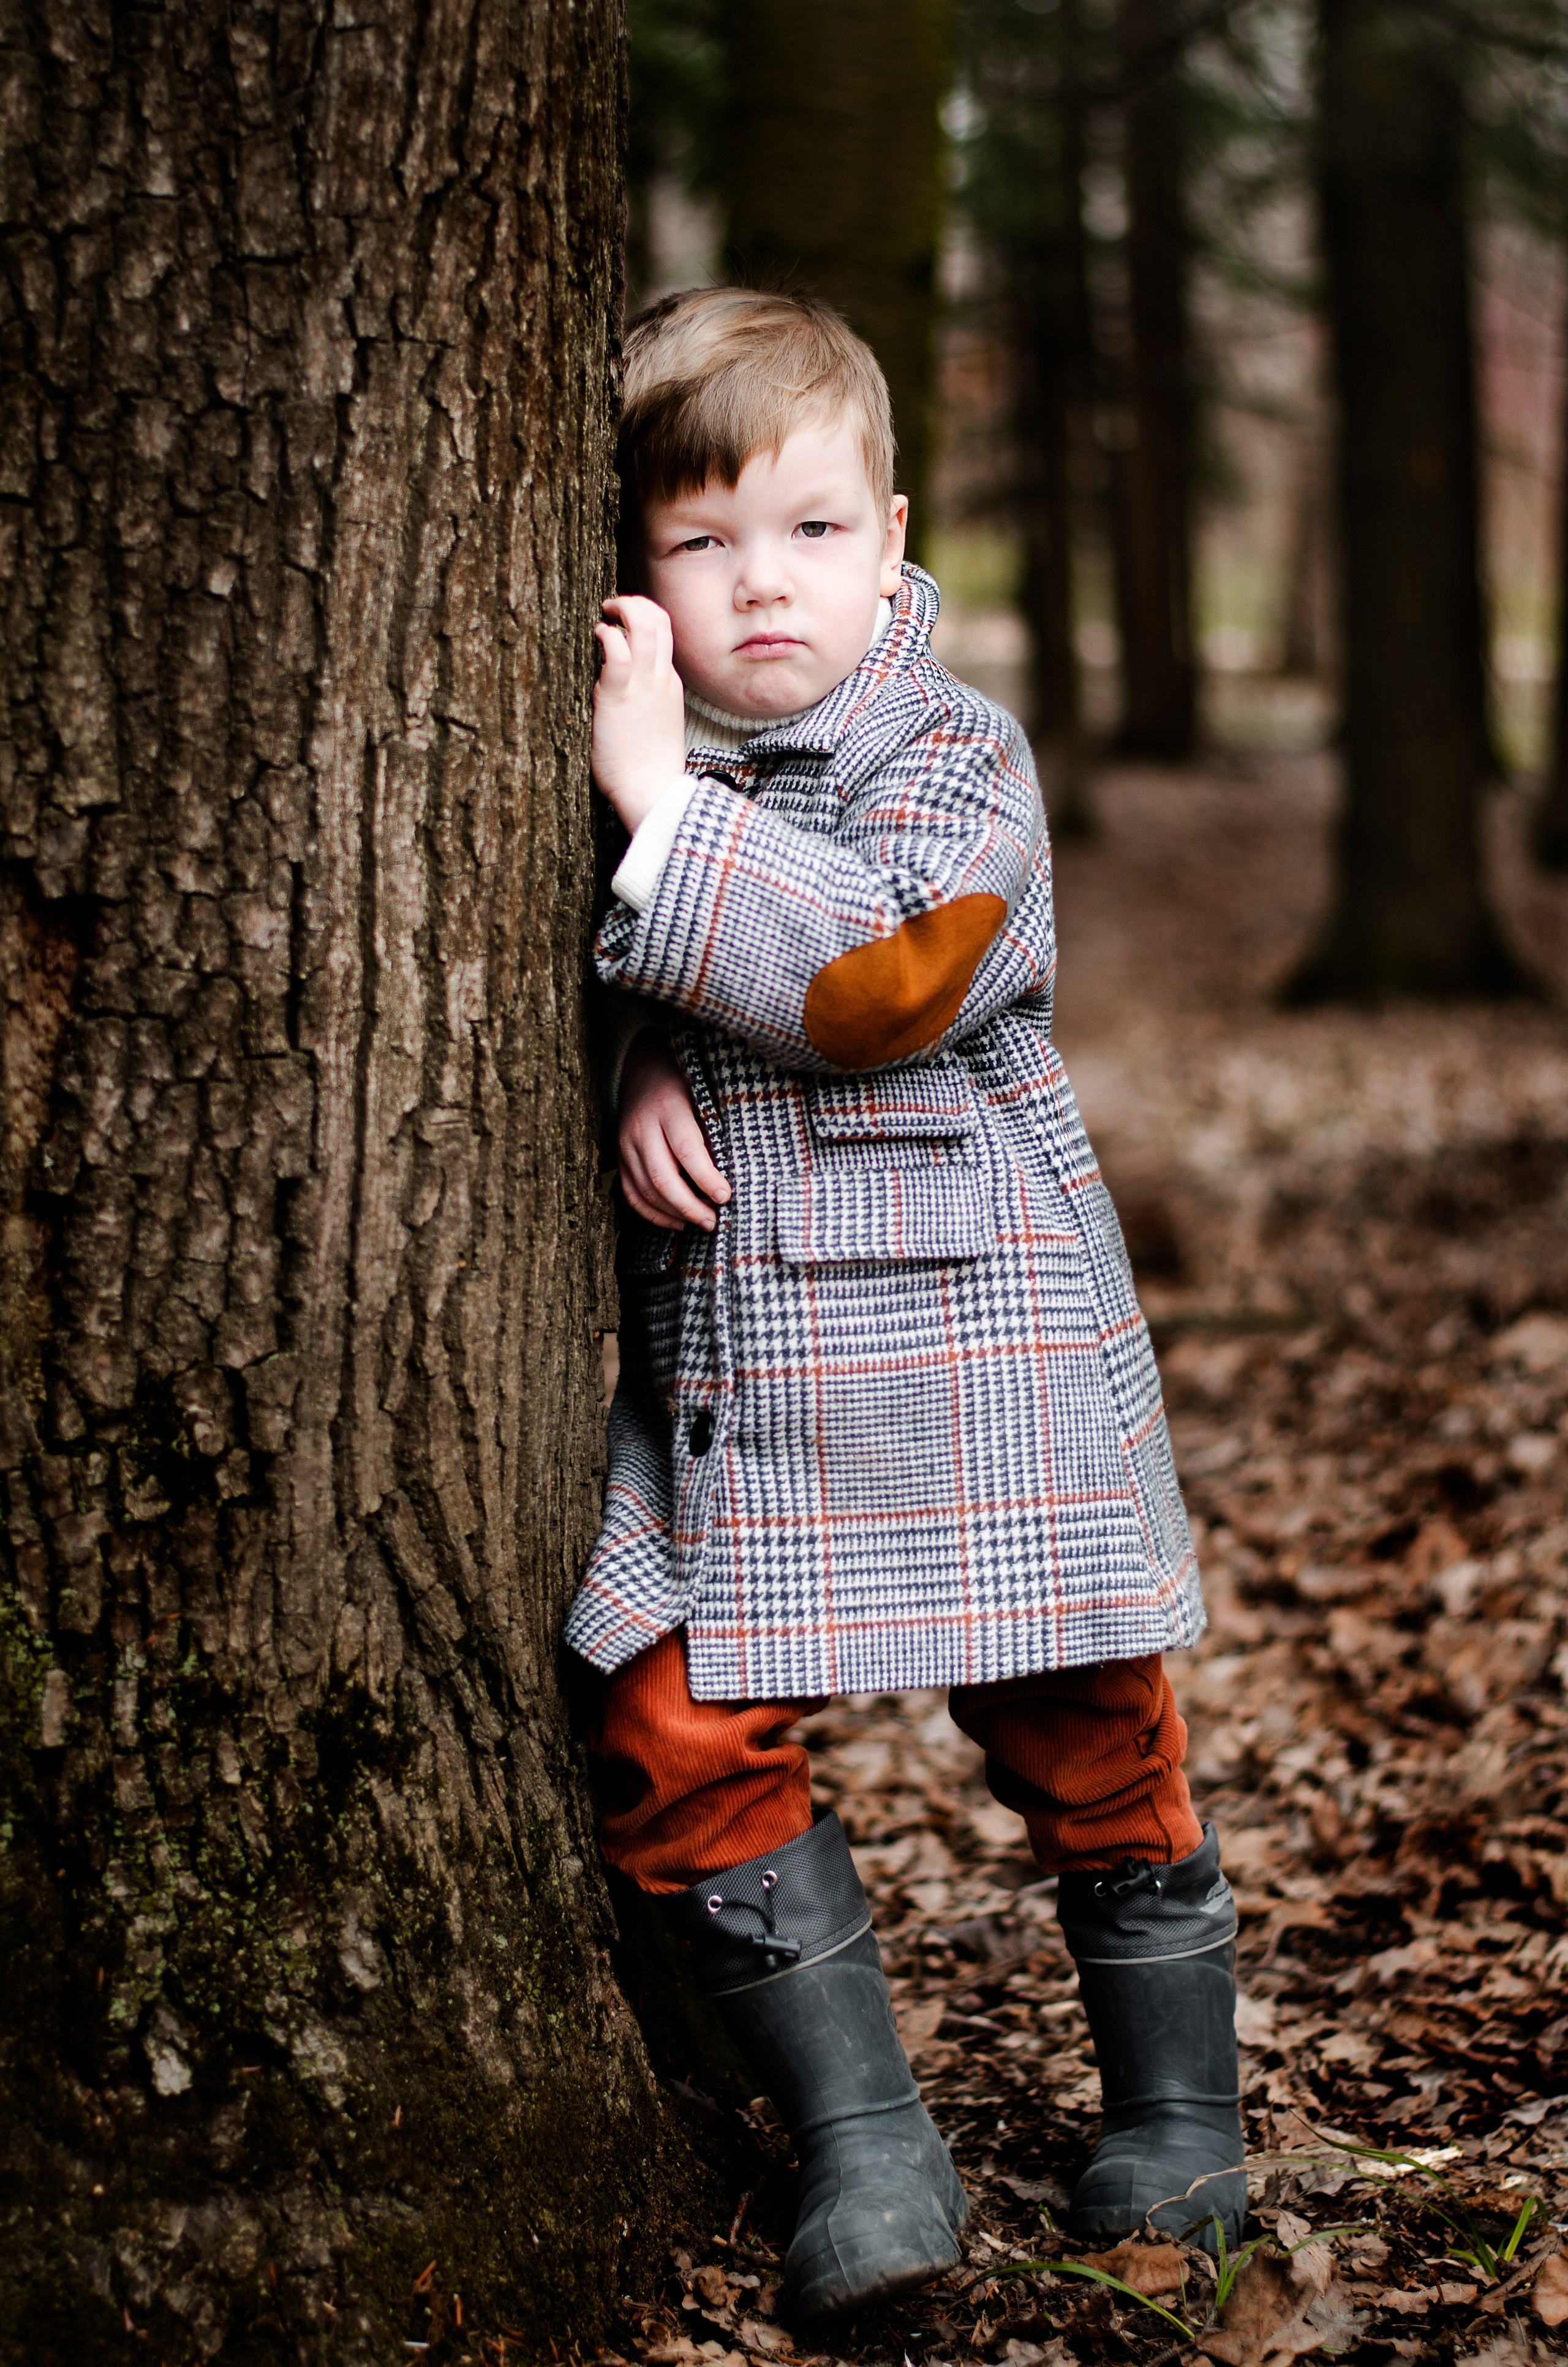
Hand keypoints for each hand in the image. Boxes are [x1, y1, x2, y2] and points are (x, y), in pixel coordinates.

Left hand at [592, 595, 687, 831]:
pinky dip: (606, 633)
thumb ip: (645, 701)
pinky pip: (617, 651)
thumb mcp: (655, 725)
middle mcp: (661, 678)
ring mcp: (644, 685)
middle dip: (633, 603)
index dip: (642, 618)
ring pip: (644, 625)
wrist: (651, 793)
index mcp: (669, 684)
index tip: (620, 621)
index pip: (663, 634)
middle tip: (610, 607)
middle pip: (658, 620)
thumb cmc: (648, 768)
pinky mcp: (620, 696)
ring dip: (621, 609)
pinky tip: (596, 635)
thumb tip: (622, 687)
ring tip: (603, 614)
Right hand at [618, 1035, 731, 1230]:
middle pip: (662, 1177)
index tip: (726, 1197)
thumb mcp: (703, 1096)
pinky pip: (631, 1194)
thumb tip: (733, 1171)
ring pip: (646, 1190)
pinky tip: (676, 1222)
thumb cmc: (685, 1087)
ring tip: (701, 1222)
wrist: (643, 1072)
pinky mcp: (619, 1158)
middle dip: (689, 1206)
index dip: (706, 1178)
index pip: (686, 1150)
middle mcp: (641, 1128)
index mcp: (668, 1108)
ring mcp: (625, 1144)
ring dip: (674, 1213)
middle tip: (713, 1221)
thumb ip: (713, 1129)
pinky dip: (653, 1214)